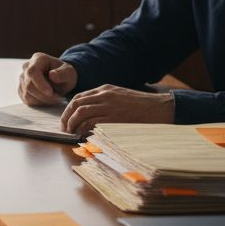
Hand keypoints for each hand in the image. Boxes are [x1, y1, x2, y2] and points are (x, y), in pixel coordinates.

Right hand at [19, 53, 77, 105]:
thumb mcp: (69, 72)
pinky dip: (38, 102)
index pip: (32, 71)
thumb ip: (63, 73)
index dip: (40, 84)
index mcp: (38, 59)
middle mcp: (27, 67)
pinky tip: (47, 99)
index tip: (51, 93)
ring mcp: (22, 78)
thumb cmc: (64, 74)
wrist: (59, 78)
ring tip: (55, 97)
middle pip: (28, 85)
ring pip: (27, 94)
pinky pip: (27, 99)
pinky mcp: (21, 88)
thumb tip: (52, 75)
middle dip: (44, 95)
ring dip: (42, 100)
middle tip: (58, 98)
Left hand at [60, 85, 174, 135]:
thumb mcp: (121, 96)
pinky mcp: (114, 118)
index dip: (69, 109)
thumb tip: (90, 113)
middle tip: (64, 128)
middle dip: (66, 117)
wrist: (160, 108)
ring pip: (81, 113)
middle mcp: (104, 95)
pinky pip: (92, 123)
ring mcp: (109, 106)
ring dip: (72, 124)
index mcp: (105, 89)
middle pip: (76, 104)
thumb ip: (105, 100)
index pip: (79, 97)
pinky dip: (83, 129)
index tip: (66, 119)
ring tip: (71, 133)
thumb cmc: (142, 105)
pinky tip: (82, 136)